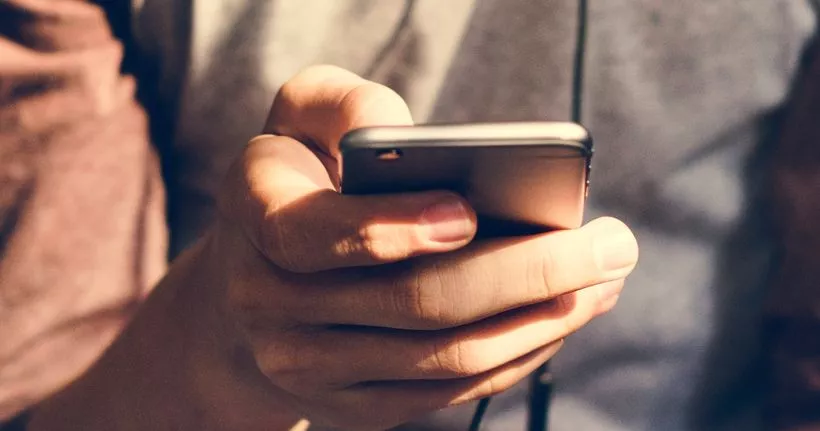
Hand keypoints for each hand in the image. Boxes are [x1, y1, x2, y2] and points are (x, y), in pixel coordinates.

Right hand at [206, 65, 639, 429]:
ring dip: (540, 320)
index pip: (317, 235)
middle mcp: (271, 307)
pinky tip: (562, 318)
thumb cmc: (297, 183)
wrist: (250, 285)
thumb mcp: (300, 116)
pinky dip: (516, 356)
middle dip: (527, 274)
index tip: (469, 210)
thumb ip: (343, 103)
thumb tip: (403, 134)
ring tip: (605, 280)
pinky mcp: (352, 408)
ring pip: (444, 358)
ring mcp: (311, 370)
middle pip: (414, 304)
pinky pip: (448, 393)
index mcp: (258, 221)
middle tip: (612, 244)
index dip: (394, 225)